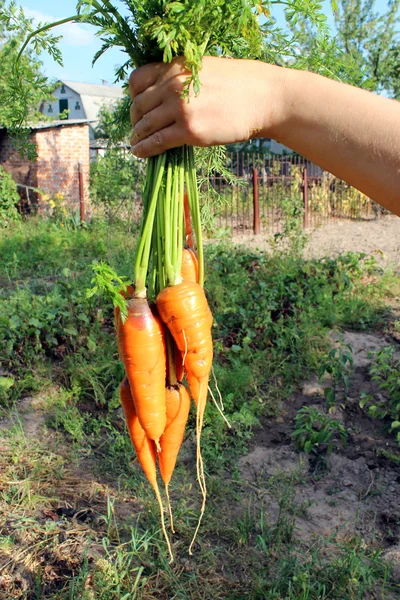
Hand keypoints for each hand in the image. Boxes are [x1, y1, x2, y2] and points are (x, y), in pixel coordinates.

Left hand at [129, 56, 281, 157]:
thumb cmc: (238, 85)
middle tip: (137, 130)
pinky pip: (157, 141)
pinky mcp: (189, 130)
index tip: (138, 107)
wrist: (263, 98)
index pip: (137, 81)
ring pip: (145, 125)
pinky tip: (140, 153)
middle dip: (135, 120)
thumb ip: (180, 79)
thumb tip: (161, 96)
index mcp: (176, 67)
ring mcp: (180, 108)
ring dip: (138, 136)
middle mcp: (173, 85)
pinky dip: (144, 149)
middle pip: (138, 106)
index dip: (133, 97)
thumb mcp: (204, 69)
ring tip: (137, 143)